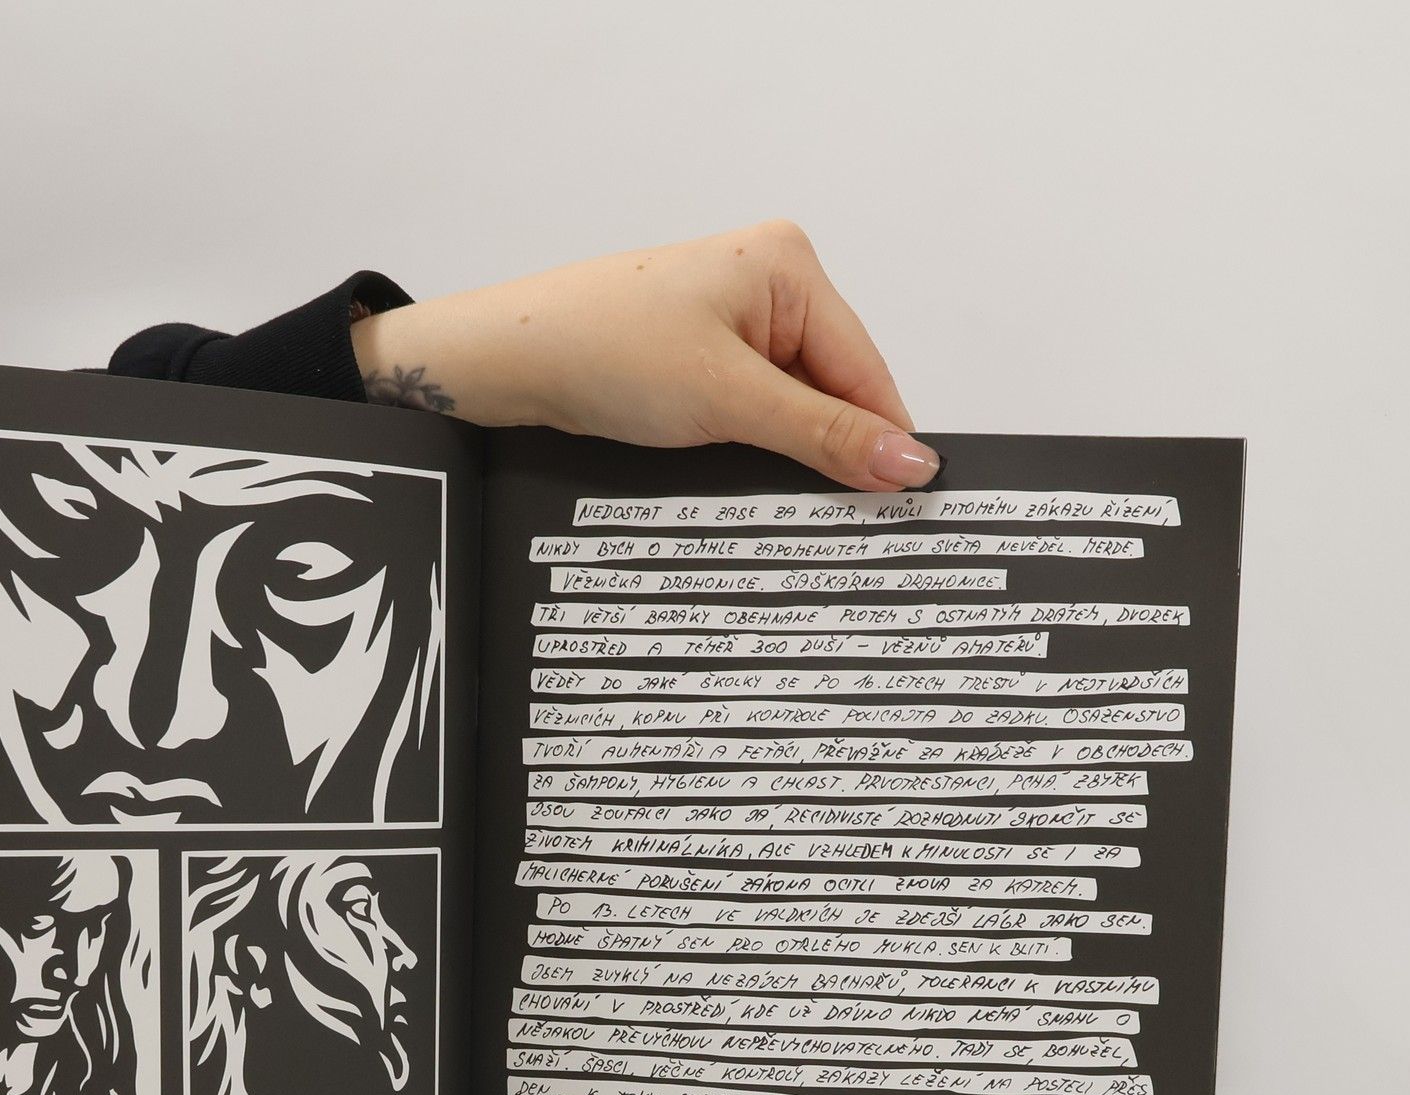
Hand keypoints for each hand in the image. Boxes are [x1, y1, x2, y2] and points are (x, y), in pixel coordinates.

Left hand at [352, 220, 937, 492]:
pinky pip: (751, 411)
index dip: (881, 442)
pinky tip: (729, 468)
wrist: (503, 363)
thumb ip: (822, 434)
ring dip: (782, 452)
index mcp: (789, 265)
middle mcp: (767, 282)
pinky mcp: (697, 355)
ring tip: (758, 483)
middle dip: (826, 449)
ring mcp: (730, 320)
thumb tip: (906, 460)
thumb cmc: (598, 348)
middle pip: (833, 389)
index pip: (867, 370)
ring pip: (791, 408)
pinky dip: (748, 446)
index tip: (901, 507)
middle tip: (827, 514)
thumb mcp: (727, 400)